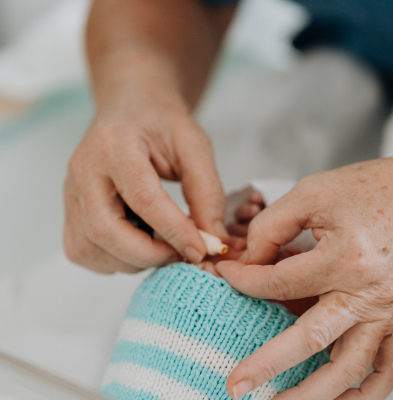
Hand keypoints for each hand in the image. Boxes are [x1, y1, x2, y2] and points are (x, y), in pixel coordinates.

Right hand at [64, 94, 226, 272]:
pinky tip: (141, 242)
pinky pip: (84, 252)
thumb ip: (207, 192)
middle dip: (149, 254)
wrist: (131, 109)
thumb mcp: (195, 146)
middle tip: (183, 254)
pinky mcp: (69, 213)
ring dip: (134, 260)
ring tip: (164, 244)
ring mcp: (70, 193)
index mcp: (114, 145)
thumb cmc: (162, 124)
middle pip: (104, 230)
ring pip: (90, 248)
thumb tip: (214, 240)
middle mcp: (83, 170)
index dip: (174, 230)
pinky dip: (116, 259)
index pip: (142, 198)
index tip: (201, 249)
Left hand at [216, 152, 392, 398]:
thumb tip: (249, 262)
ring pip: (349, 370)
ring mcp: (389, 314)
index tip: (228, 275)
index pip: (278, 284)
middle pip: (310, 340)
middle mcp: (369, 293)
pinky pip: (387, 373)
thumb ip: (272, 227)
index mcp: (345, 257)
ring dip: (313, 396)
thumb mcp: (314, 192)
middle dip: (267, 365)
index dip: (244, 280)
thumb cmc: (376, 190)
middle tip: (235, 385)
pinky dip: (363, 396)